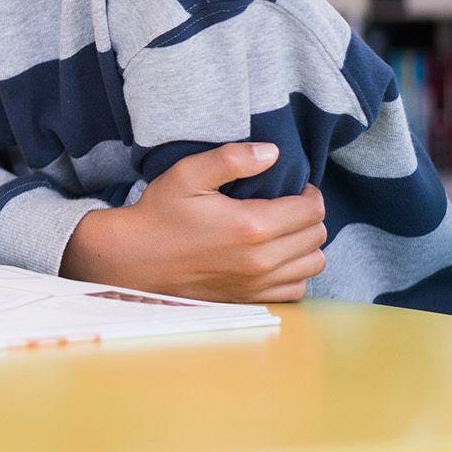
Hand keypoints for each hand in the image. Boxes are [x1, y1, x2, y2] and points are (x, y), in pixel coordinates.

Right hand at [60, 142, 326, 303]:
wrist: (134, 258)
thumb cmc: (159, 214)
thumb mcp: (187, 174)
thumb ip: (231, 159)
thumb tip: (273, 152)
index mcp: (252, 226)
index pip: (312, 210)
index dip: (310, 193)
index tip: (295, 187)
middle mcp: (261, 259)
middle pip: (316, 236)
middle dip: (309, 216)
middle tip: (288, 205)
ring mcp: (257, 283)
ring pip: (313, 264)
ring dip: (306, 245)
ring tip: (285, 230)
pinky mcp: (250, 298)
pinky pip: (296, 289)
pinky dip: (296, 272)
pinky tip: (277, 257)